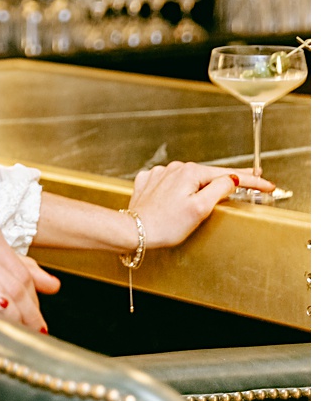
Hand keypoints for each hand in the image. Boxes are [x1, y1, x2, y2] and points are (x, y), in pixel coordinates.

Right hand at [0, 216, 59, 332]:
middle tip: (36, 336)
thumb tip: (50, 284)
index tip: (40, 323)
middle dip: (31, 311)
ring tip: (24, 336)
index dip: (36, 300)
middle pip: (16, 279)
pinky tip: (2, 310)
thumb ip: (5, 265)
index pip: (22, 271)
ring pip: (0, 283)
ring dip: (17, 314)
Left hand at [128, 159, 273, 249]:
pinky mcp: (149, 184)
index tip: (267, 184)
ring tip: (205, 199)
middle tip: (249, 182)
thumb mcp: (200, 209)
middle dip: (226, 181)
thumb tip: (231, 179)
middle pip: (208, 175)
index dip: (251, 181)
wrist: (132, 233)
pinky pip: (171, 183)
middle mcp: (175, 168)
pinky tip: (177, 198)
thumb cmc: (165, 225)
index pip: (228, 175)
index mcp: (191, 172)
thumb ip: (220, 190)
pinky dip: (178, 189)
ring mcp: (161, 174)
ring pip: (189, 179)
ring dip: (200, 186)